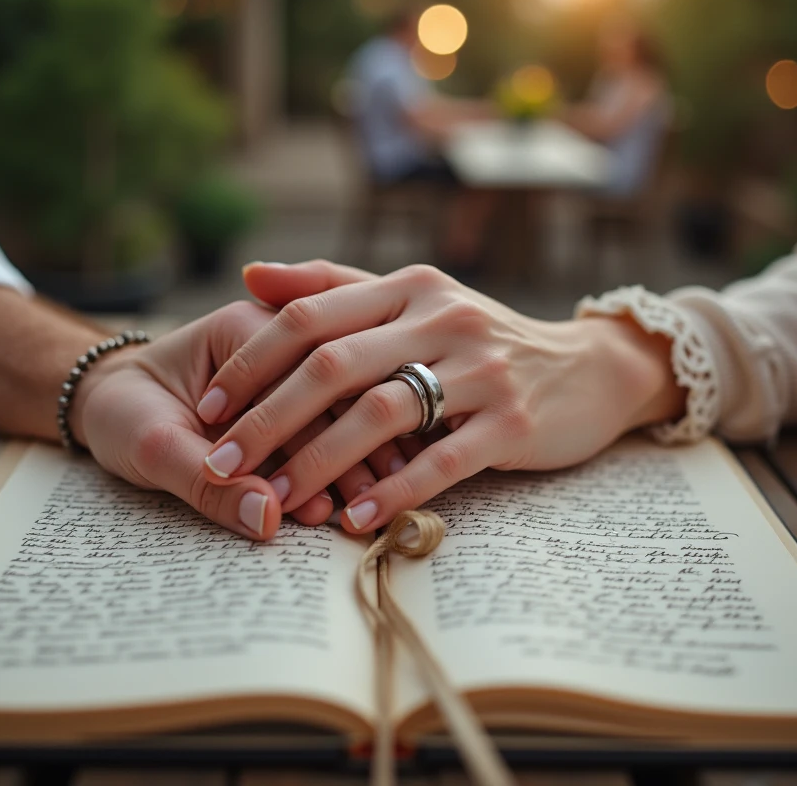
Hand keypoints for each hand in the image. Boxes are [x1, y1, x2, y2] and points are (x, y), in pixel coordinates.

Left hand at [65, 301, 401, 539]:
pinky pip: (334, 423)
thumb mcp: (152, 448)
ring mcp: (295, 364)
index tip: (320, 500)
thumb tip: (268, 518)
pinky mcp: (298, 394)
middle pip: (332, 393)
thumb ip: (208, 484)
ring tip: (364, 509)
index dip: (310, 442)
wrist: (106, 401)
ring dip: (356, 458)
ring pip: (343, 407)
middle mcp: (280, 338)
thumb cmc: (126, 413)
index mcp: (244, 327)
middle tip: (357, 507)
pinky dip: (347, 460)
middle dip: (346, 453)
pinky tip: (364, 497)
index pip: (294, 380)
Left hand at [196, 261, 684, 533]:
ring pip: (382, 413)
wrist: (588, 370)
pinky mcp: (513, 421)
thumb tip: (250, 275)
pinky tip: (355, 520)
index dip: (251, 364)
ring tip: (275, 500)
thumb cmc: (482, 340)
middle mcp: (441, 318)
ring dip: (319, 461)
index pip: (309, 316)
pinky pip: (442, 460)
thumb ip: (334, 287)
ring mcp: (482, 369)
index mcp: (408, 287)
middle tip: (223, 463)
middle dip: (268, 419)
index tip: (207, 411)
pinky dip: (394, 491)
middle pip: (334, 365)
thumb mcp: (415, 300)